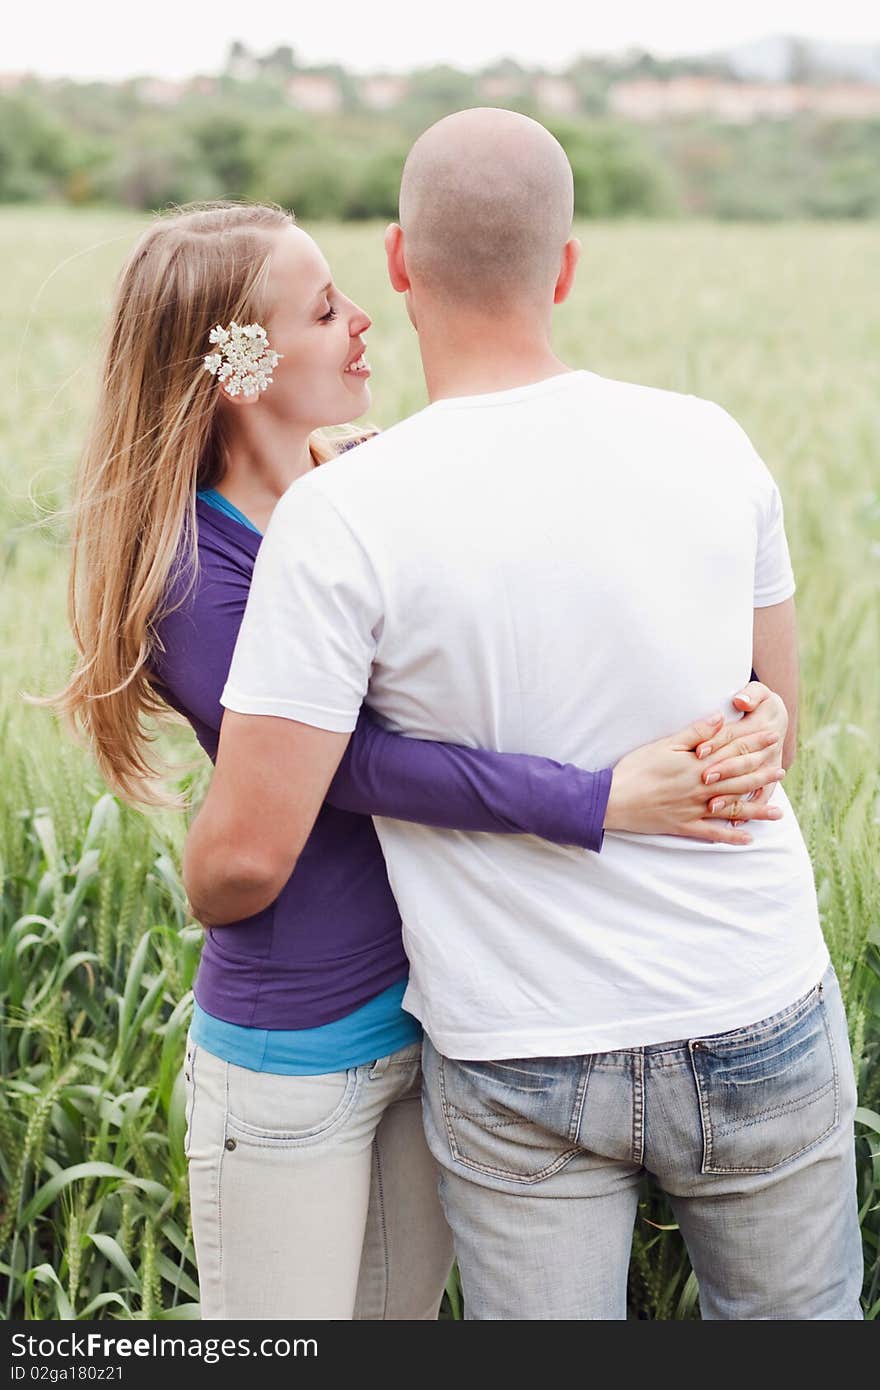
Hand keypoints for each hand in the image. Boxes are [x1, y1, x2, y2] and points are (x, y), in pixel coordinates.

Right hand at [605, 697, 785, 845]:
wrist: (613, 799)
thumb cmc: (635, 768)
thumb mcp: (664, 744)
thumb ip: (695, 733)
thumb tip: (720, 718)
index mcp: (697, 765)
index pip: (731, 751)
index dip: (753, 743)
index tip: (771, 736)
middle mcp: (700, 788)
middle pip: (737, 780)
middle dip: (761, 775)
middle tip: (781, 771)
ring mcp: (694, 810)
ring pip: (731, 809)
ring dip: (755, 810)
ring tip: (777, 812)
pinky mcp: (684, 826)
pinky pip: (712, 834)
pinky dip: (730, 836)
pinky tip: (747, 839)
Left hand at [695, 681, 788, 821]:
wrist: (780, 718)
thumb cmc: (763, 704)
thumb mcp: (761, 694)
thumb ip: (750, 695)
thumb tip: (741, 700)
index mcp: (756, 728)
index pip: (732, 737)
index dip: (715, 743)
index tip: (698, 750)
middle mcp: (762, 750)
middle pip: (738, 762)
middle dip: (721, 771)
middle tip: (703, 779)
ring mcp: (766, 767)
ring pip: (747, 784)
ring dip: (730, 796)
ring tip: (712, 807)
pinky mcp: (767, 779)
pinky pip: (760, 797)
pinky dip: (748, 811)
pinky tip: (735, 824)